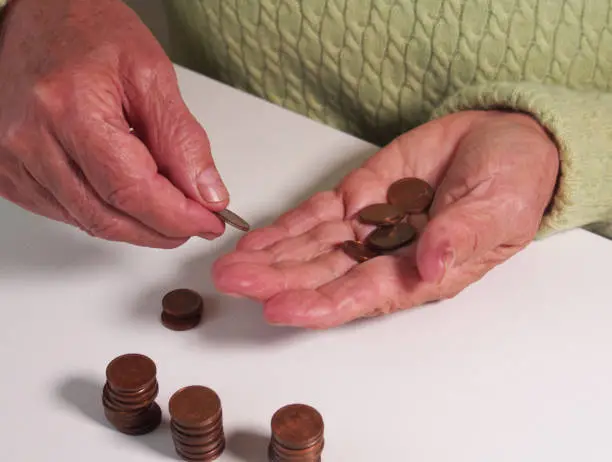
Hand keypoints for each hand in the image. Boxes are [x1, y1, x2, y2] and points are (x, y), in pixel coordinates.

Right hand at [0, 0, 227, 247]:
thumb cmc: (91, 33)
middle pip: (108, 216)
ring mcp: (13, 160)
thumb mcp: (152, 76)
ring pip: (89, 222)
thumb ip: (183, 139)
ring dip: (137, 226)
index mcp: (70, 109)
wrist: (41, 18)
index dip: (176, 216)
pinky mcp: (8, 172)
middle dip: (162, 230)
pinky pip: (66, 214)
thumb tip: (208, 194)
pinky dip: (106, 215)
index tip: (209, 221)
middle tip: (196, 221)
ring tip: (168, 206)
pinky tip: (128, 198)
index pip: (131, 190)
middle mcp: (31, 139)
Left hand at [213, 110, 558, 327]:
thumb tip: (430, 266)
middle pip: (324, 274)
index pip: (365, 294)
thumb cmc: (513, 182)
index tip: (280, 306)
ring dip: (270, 257)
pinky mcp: (357, 197)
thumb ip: (460, 236)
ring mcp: (367, 227)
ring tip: (230, 265)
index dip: (322, 303)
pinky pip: (315, 215)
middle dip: (277, 280)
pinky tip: (255, 241)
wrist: (503, 141)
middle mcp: (386, 256)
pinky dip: (285, 227)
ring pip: (311, 248)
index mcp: (422, 272)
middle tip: (234, 281)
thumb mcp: (499, 208)